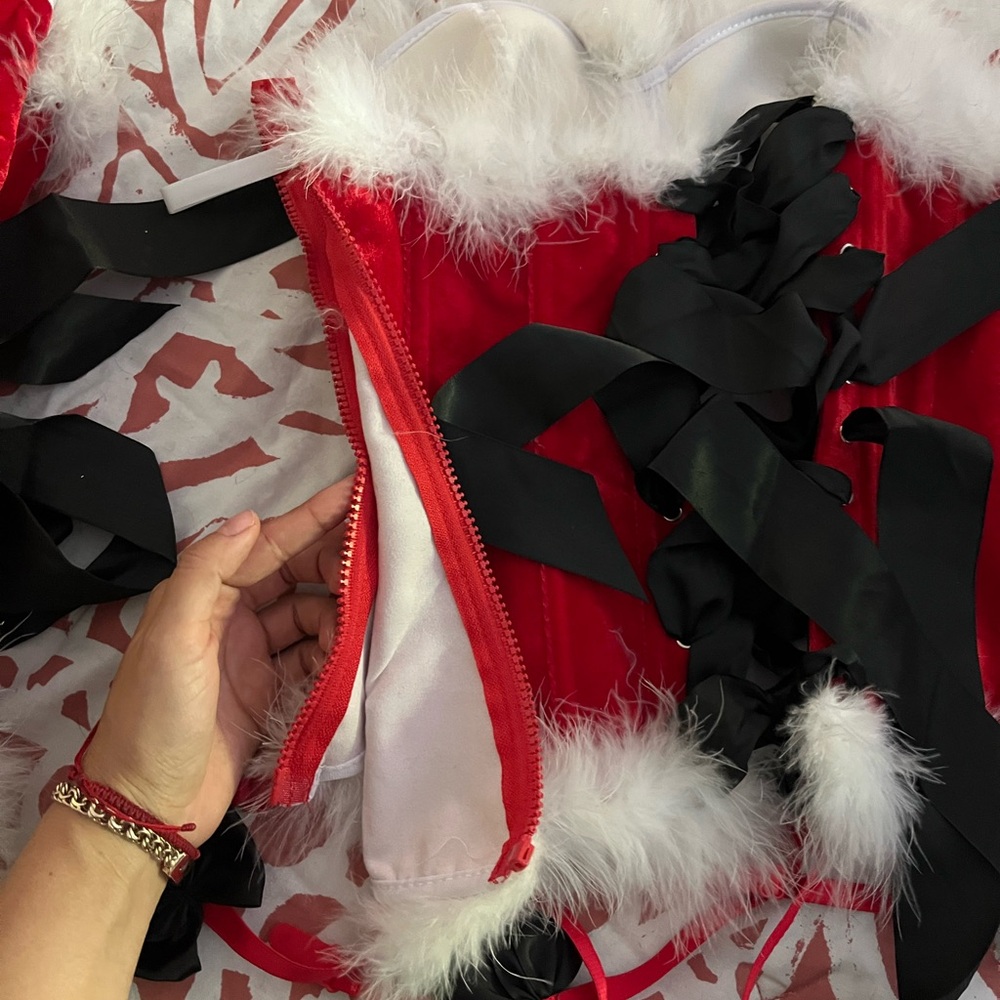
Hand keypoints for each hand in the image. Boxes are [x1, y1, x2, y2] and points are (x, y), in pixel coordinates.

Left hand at [83, 477, 352, 844]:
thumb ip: (207, 572)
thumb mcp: (172, 637)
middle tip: (377, 562)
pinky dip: (333, 654)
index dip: (310, 519)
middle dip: (333, 565)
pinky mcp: (270, 691)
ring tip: (365, 621)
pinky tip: (350, 655)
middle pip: (294, 576)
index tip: (355, 495)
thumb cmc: (155, 716)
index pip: (266, 545)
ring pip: (309, 616)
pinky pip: (312, 658)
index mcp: (205, 596)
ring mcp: (253, 656)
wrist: (149, 808)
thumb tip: (251, 517)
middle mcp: (231, 618)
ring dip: (338, 614)